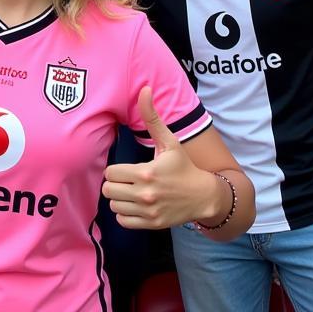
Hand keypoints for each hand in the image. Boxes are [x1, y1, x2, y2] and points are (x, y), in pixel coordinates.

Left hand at [102, 87, 223, 228]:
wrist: (203, 196)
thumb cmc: (182, 166)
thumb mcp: (169, 141)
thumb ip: (152, 117)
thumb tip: (144, 89)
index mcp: (146, 173)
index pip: (110, 173)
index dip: (115, 169)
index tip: (125, 167)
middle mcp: (146, 194)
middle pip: (109, 190)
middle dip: (114, 183)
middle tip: (125, 179)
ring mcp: (148, 212)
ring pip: (114, 207)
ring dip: (119, 198)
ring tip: (130, 191)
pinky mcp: (151, 224)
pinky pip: (123, 221)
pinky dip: (125, 214)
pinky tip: (134, 204)